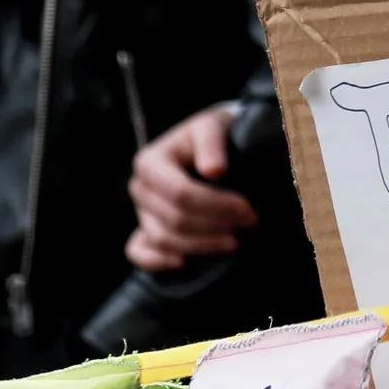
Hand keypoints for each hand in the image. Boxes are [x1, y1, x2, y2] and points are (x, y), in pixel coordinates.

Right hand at [126, 103, 257, 271]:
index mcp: (150, 162)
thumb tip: (214, 170)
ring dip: (202, 245)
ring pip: (165, 239)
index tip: (247, 208)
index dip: (216, 205)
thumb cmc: (210, 133)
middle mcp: (140, 188)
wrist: (205, 140)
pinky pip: (138, 251)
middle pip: (175, 220)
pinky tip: (183, 262)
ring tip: (235, 240)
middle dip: (216, 225)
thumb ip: (212, 143)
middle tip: (250, 221)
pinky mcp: (143, 227)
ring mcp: (140, 211)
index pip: (181, 194)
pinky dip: (157, 261)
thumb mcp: (212, 126)